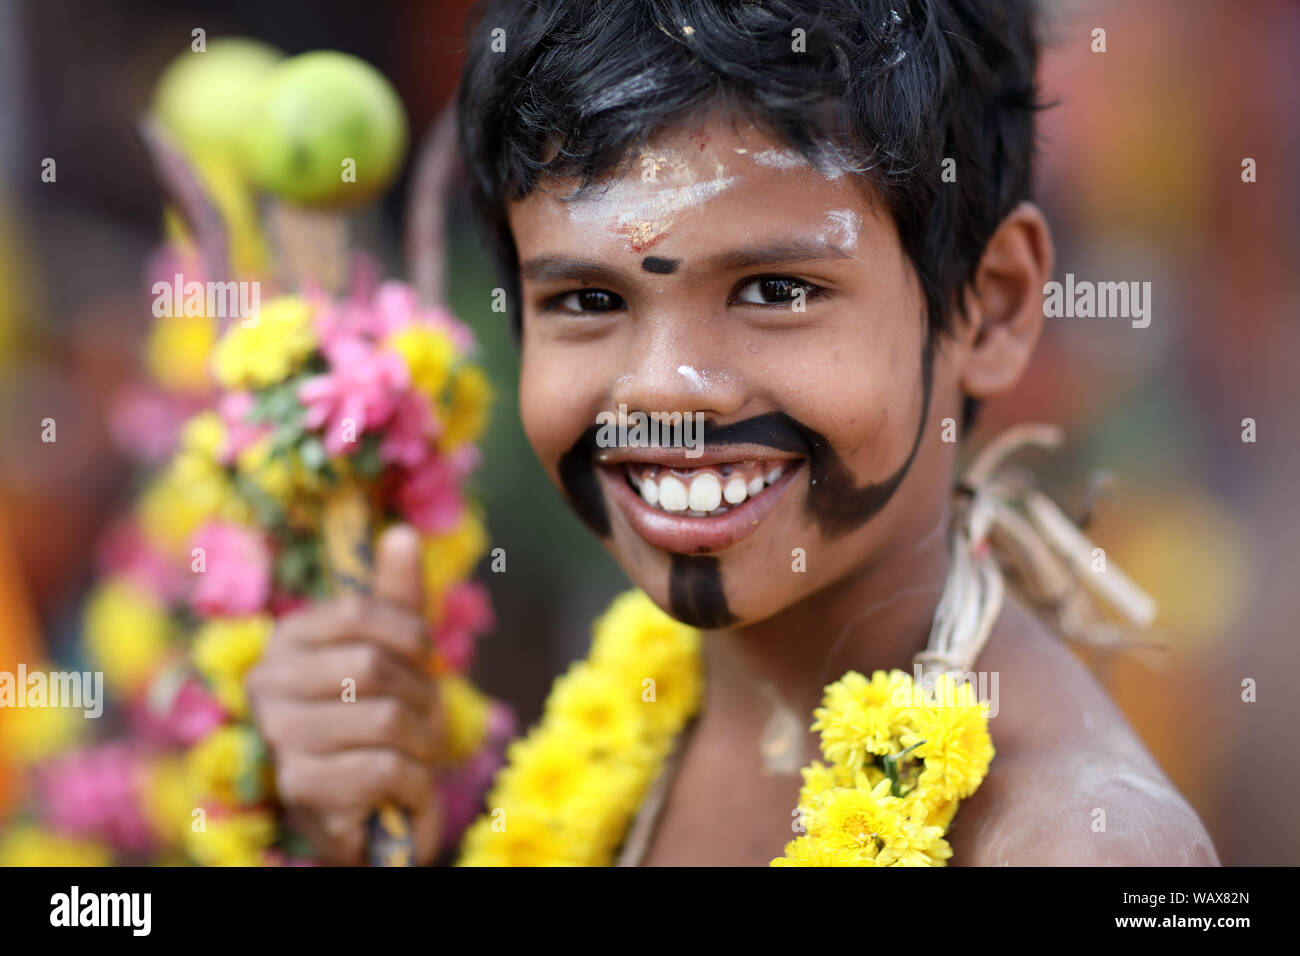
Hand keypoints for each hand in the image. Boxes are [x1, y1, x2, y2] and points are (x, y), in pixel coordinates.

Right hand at [246, 525, 442, 864]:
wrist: (372, 806)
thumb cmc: (382, 715)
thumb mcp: (395, 650)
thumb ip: (397, 595)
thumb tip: (403, 533)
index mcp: (288, 638)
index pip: (358, 612)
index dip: (410, 635)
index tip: (423, 657)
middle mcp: (268, 684)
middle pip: (373, 666)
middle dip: (421, 694)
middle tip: (425, 714)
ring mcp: (279, 737)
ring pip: (385, 719)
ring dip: (424, 740)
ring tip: (417, 751)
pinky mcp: (300, 789)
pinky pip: (385, 768)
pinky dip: (415, 781)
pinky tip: (405, 788)